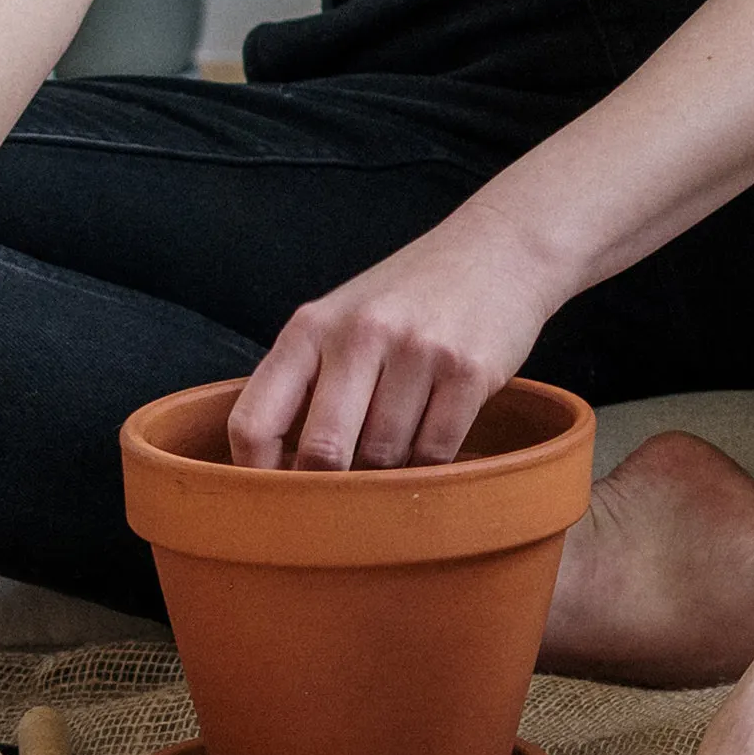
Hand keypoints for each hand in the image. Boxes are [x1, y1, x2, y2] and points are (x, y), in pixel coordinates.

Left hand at [228, 196, 559, 469]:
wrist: (498, 248)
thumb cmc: (408, 297)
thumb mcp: (341, 320)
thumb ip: (306, 382)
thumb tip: (277, 472)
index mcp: (310, 328)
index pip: (254, 421)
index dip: (255, 476)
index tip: (270, 502)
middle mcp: (359, 335)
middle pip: (322, 451)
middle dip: (326, 490)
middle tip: (337, 506)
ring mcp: (416, 352)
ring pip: (384, 458)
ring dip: (386, 476)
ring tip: (393, 460)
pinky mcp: (468, 371)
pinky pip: (436, 452)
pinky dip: (429, 467)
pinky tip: (429, 447)